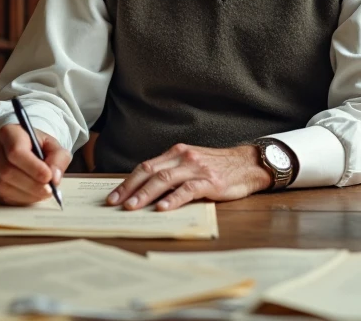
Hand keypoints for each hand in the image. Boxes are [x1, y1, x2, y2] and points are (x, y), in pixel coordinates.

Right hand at [0, 124, 71, 205]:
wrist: (23, 147)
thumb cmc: (37, 145)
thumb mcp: (53, 145)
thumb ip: (58, 158)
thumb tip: (54, 178)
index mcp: (8, 133)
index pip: (16, 152)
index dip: (33, 168)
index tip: (48, 177)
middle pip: (7, 172)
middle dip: (31, 185)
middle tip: (49, 190)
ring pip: (2, 186)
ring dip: (26, 194)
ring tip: (42, 193)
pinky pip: (0, 196)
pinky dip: (19, 199)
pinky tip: (31, 195)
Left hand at [106, 143, 271, 211]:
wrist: (247, 164)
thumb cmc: (217, 168)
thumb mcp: (191, 164)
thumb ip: (171, 173)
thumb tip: (144, 192)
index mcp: (176, 153)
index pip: (146, 166)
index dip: (127, 182)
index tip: (113, 196)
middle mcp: (183, 157)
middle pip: (150, 172)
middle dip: (130, 189)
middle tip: (115, 204)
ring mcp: (196, 168)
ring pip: (165, 179)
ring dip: (146, 194)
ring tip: (133, 207)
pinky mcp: (209, 181)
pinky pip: (187, 190)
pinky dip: (173, 199)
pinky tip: (163, 208)